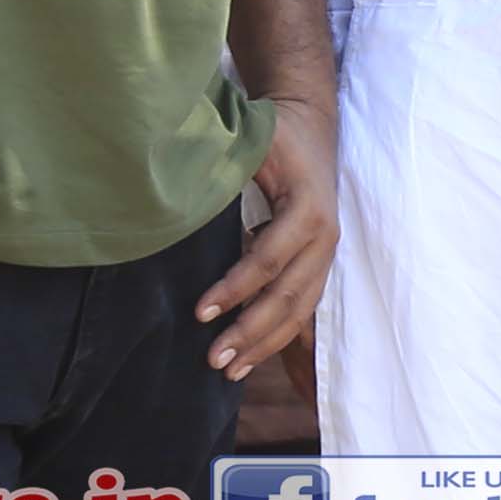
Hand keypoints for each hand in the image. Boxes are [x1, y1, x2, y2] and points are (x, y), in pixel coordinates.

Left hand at [199, 95, 335, 375]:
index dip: (236, 288)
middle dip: (250, 331)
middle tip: (214, 358)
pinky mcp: (318, 265)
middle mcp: (324, 238)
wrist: (312, 129)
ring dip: (264, 344)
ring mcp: (325, 255)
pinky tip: (250, 359)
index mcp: (307, 209)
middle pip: (287, 296)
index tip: (200, 311)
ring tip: (229, 370)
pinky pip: (300, 308)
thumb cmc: (275, 134)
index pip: (269, 258)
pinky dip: (276, 337)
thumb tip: (176, 195)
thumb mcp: (251, 141)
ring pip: (298, 311)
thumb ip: (223, 166)